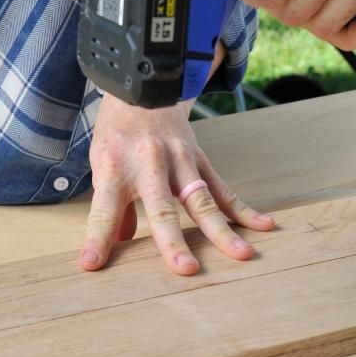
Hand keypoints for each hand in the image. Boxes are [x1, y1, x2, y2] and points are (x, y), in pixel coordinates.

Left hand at [79, 49, 275, 274]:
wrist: (144, 87)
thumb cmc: (118, 132)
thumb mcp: (102, 164)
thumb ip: (114, 207)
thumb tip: (124, 244)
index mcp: (115, 168)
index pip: (103, 211)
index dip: (98, 239)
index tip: (91, 265)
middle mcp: (149, 165)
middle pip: (162, 209)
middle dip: (173, 241)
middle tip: (186, 269)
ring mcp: (180, 162)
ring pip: (202, 201)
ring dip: (221, 230)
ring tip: (241, 254)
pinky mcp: (200, 160)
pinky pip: (223, 189)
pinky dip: (243, 210)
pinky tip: (264, 225)